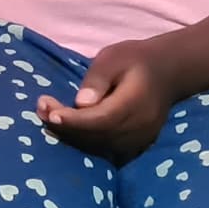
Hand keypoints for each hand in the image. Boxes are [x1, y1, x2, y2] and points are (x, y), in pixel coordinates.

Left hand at [36, 41, 175, 158]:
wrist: (167, 72)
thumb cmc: (135, 60)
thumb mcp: (114, 57)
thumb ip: (98, 79)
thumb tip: (81, 103)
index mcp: (136, 102)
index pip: (102, 118)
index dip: (74, 120)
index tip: (50, 112)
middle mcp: (140, 126)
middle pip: (97, 135)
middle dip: (65, 126)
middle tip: (41, 108)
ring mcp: (140, 140)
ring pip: (99, 146)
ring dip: (71, 135)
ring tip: (48, 115)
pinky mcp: (136, 146)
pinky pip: (106, 149)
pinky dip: (84, 141)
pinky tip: (66, 128)